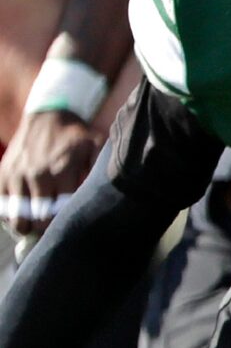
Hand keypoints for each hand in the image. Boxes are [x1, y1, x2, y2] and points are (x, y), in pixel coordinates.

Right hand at [0, 109, 98, 239]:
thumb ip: (100, 171)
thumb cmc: (76, 136)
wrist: (48, 115)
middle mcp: (36, 175)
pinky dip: (10, 216)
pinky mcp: (3, 175)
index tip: (71, 229)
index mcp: (61, 171)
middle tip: (56, 232)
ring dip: (27, 228)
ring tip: (37, 228)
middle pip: (38, 221)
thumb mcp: (96, 147)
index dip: (65, 227)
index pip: (60, 214)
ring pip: (17, 219)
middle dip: (47, 231)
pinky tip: (23, 217)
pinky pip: (1, 206)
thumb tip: (104, 197)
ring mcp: (16, 176)